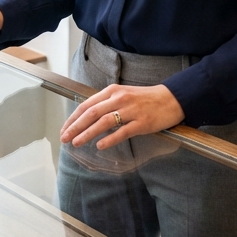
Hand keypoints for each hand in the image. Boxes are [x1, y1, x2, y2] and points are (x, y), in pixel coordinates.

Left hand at [60, 83, 184, 150]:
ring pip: (104, 122)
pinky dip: (110, 139)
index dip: (73, 118)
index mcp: (112, 91)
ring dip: (87, 133)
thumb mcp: (123, 95)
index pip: (87, 105)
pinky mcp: (142, 122)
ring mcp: (131, 110)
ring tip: (76, 143)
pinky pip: (123, 131)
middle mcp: (119, 98)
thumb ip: (106, 103)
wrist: (171, 99)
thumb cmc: (145, 99)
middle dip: (75, 126)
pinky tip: (100, 146)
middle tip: (64, 138)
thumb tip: (86, 117)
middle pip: (92, 113)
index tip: (64, 129)